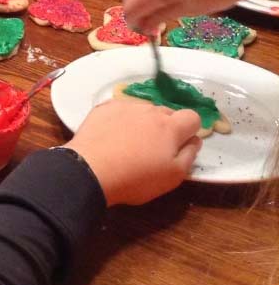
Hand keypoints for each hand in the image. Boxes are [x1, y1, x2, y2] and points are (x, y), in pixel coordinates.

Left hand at [67, 100, 201, 205]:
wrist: (90, 170)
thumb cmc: (136, 178)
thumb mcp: (173, 176)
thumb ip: (189, 155)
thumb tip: (194, 140)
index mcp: (170, 127)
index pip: (192, 116)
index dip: (190, 130)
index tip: (180, 144)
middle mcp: (150, 110)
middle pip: (167, 113)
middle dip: (167, 127)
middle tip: (154, 149)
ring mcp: (125, 106)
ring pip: (144, 110)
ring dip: (144, 122)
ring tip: (130, 144)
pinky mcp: (104, 107)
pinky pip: (122, 109)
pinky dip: (122, 119)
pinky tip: (113, 136)